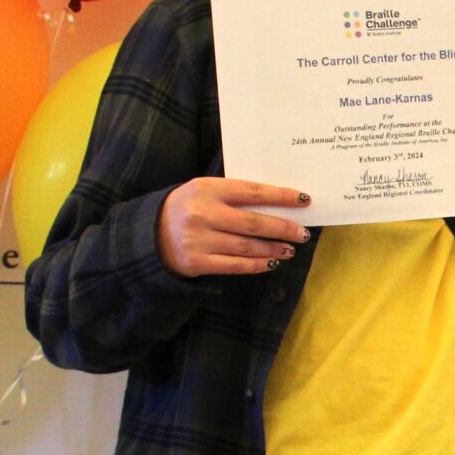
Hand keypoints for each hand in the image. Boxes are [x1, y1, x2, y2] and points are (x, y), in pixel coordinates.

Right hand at [156, 178, 309, 277]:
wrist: (150, 233)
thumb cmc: (188, 207)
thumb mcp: (205, 191)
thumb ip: (235, 195)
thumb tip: (279, 204)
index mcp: (207, 189)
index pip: (252, 192)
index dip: (281, 197)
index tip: (304, 200)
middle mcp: (202, 214)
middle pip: (253, 223)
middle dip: (283, 229)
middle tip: (302, 233)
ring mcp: (198, 240)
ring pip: (247, 247)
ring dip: (273, 249)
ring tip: (290, 249)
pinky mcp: (197, 262)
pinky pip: (235, 265)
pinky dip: (257, 265)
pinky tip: (271, 262)